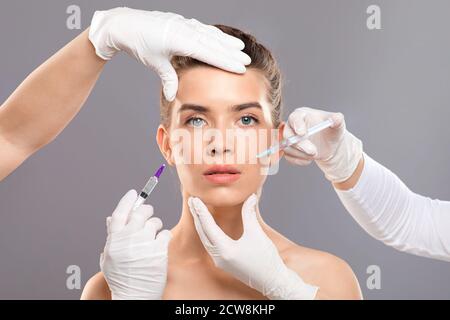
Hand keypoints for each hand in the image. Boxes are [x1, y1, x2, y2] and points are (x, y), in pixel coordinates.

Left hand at [88, 7, 250, 100]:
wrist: (124, 24)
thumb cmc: (138, 43)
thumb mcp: (154, 62)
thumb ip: (168, 78)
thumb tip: (173, 97)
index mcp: (179, 40)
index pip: (208, 52)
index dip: (225, 60)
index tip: (239, 67)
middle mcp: (184, 29)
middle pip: (213, 42)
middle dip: (230, 52)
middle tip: (246, 60)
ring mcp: (183, 24)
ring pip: (209, 33)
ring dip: (225, 42)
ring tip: (240, 48)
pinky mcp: (180, 22)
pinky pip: (202, 28)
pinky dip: (213, 34)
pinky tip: (220, 38)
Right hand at [100, 189, 171, 299]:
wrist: (133, 295)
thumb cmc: (121, 277)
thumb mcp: (109, 257)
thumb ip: (112, 236)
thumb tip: (111, 218)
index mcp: (114, 239)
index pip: (120, 212)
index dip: (127, 200)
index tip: (133, 193)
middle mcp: (128, 238)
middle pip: (140, 212)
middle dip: (146, 210)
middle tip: (148, 213)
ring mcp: (144, 243)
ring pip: (154, 222)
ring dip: (155, 226)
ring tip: (151, 237)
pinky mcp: (158, 250)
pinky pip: (164, 234)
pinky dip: (162, 237)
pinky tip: (158, 246)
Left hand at [187, 193, 317, 299]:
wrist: (273, 281)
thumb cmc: (266, 260)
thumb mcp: (257, 234)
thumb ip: (249, 214)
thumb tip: (250, 197)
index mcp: (225, 250)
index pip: (208, 226)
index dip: (201, 211)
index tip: (195, 199)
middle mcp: (219, 257)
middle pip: (203, 233)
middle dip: (197, 216)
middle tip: (192, 201)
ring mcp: (220, 262)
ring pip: (205, 240)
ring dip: (201, 224)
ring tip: (198, 211)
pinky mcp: (224, 263)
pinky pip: (210, 245)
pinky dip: (207, 233)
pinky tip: (208, 227)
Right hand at [283, 107, 362, 182]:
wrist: (329, 144)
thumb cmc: (331, 130)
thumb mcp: (337, 124)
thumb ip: (337, 119)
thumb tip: (336, 118)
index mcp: (301, 115)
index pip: (294, 118)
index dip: (297, 125)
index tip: (302, 134)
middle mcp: (291, 125)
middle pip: (288, 134)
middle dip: (300, 145)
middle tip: (313, 151)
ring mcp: (288, 138)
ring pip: (288, 148)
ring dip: (302, 154)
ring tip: (315, 153)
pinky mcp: (289, 149)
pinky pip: (289, 157)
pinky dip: (300, 160)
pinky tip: (309, 159)